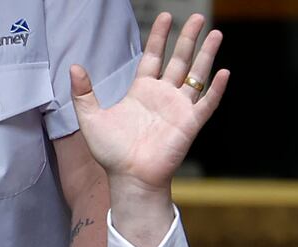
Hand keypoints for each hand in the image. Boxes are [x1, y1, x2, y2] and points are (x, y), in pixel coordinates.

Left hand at [69, 13, 227, 200]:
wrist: (129, 178)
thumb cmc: (112, 154)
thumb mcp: (91, 118)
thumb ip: (83, 93)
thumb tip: (74, 67)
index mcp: (142, 91)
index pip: (153, 57)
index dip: (159, 37)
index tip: (166, 17)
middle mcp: (163, 96)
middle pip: (179, 60)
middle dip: (188, 38)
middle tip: (197, 17)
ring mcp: (178, 108)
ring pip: (196, 76)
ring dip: (206, 55)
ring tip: (216, 33)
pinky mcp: (189, 123)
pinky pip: (206, 103)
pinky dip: (215, 89)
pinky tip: (223, 73)